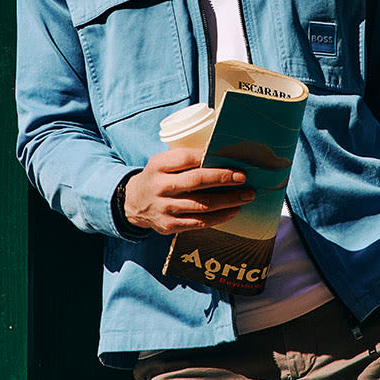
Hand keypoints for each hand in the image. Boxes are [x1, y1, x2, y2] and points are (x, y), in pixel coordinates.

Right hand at [124, 147, 253, 234]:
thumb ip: (185, 158)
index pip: (186, 158)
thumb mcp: (162, 162)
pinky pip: (198, 223)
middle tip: (243, 177)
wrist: (133, 203)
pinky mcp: (169, 225)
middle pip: (196, 181)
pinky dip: (219, 217)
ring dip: (227, 200)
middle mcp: (160, 186)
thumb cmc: (157, 177)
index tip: (229, 159)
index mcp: (158, 165)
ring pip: (201, 205)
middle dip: (223, 178)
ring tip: (246, 195)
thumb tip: (221, 154)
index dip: (209, 157)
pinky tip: (233, 211)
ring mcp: (164, 208)